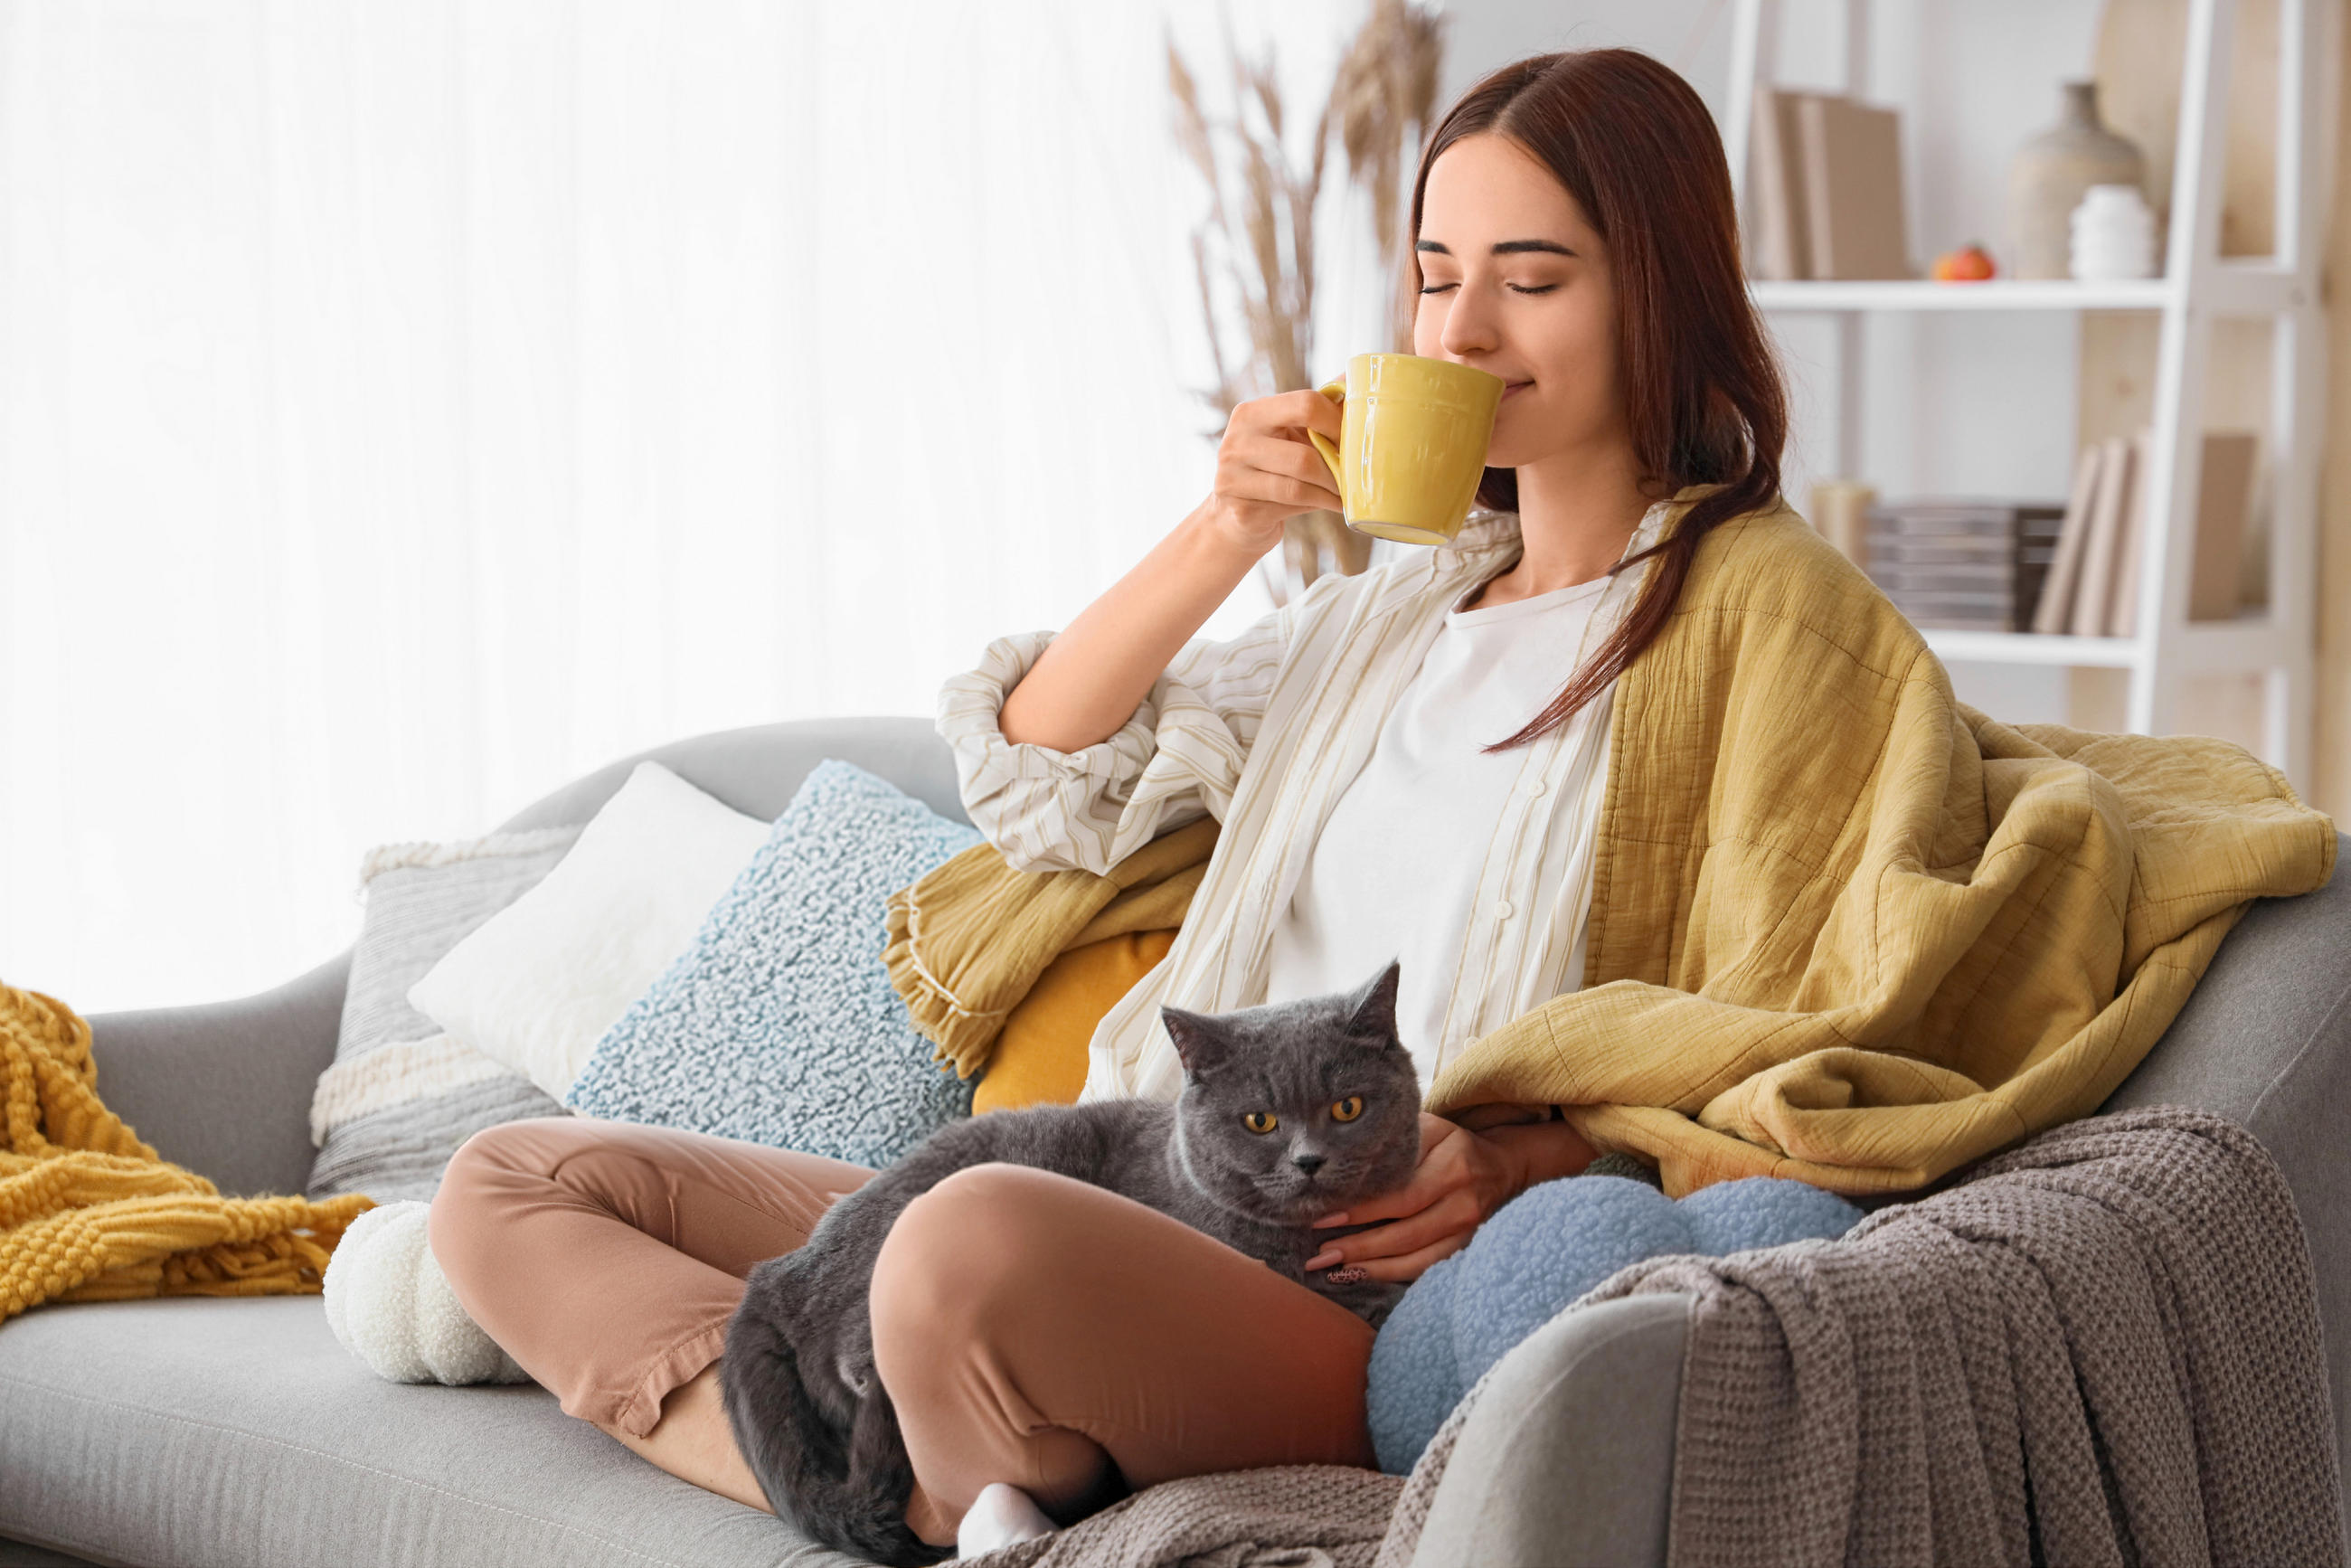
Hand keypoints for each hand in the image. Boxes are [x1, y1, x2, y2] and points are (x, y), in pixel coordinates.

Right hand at [1198, 388, 1346, 556]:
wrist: (1237, 515)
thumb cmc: (1275, 468)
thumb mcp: (1292, 433)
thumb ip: (1319, 408)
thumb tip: (1356, 375)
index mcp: (1251, 413)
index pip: (1304, 404)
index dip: (1338, 422)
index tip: (1357, 438)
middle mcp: (1236, 442)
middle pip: (1303, 455)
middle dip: (1338, 466)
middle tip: (1358, 472)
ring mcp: (1233, 479)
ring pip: (1299, 484)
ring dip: (1333, 491)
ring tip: (1350, 492)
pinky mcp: (1241, 511)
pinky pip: (1293, 506)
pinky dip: (1322, 505)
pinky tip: (1335, 505)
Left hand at [1299, 1113, 1524, 1284]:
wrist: (1503, 1166)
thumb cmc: (1454, 1143)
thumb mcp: (1431, 1127)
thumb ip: (1397, 1141)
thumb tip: (1344, 1160)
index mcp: (1452, 1168)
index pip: (1401, 1197)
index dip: (1362, 1212)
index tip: (1324, 1218)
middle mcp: (1462, 1204)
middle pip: (1405, 1235)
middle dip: (1359, 1247)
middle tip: (1319, 1254)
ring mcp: (1467, 1233)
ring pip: (1415, 1260)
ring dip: (1371, 1268)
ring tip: (1332, 1271)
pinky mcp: (1465, 1250)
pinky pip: (1426, 1270)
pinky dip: (1392, 1275)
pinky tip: (1361, 1275)